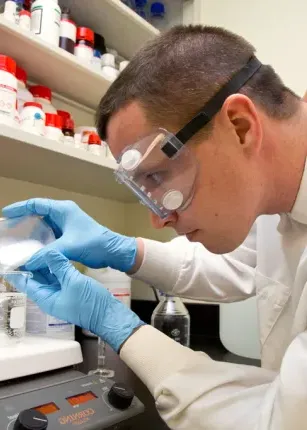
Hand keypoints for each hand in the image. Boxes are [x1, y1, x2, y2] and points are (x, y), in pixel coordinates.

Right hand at [2, 199, 136, 272]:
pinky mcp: (68, 237)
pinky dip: (40, 242)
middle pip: (37, 214)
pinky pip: (49, 237)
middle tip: (8, 230)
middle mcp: (63, 215)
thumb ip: (47, 254)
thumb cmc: (95, 243)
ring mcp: (66, 226)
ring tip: (16, 242)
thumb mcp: (69, 247)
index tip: (6, 214)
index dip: (19, 208)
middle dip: (22, 221)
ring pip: (43, 227)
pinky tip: (31, 251)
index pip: (36, 204)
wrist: (113, 251)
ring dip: (31, 233)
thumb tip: (27, 263)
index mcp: (63, 210)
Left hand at [9, 251, 143, 351]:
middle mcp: (51, 297)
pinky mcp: (71, 290)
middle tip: (28, 248)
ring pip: (48, 277)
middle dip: (31, 265)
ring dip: (44, 265)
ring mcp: (62, 294)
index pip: (26, 283)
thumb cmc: (91, 305)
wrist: (108, 315)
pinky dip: (56, 267)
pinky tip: (58, 258)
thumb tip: (48, 253)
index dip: (18, 272)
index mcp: (46, 298)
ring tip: (41, 249)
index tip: (11, 261)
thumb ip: (60, 266)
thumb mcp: (73, 282)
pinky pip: (59, 277)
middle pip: (36, 279)